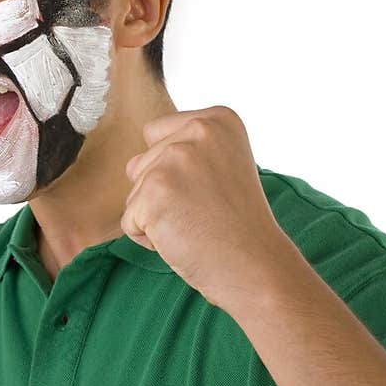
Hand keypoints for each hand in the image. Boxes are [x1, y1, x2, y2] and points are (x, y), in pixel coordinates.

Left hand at [121, 105, 296, 310]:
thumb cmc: (237, 226)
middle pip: (140, 163)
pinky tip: (184, 239)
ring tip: (195, 225)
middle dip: (161, 194)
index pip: (155, 134)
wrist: (255, 266)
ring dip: (155, 215)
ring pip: (133, 191)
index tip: (209, 190)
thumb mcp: (222, 167)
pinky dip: (149, 238)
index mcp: (217, 119)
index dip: (173, 172)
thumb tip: (135, 162)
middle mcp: (197, 131)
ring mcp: (175, 160)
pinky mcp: (154, 192)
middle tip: (203, 212)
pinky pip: (129, 220)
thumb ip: (186, 151)